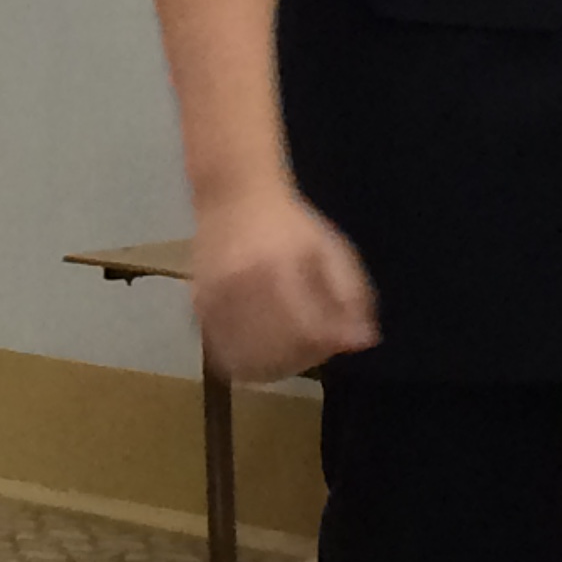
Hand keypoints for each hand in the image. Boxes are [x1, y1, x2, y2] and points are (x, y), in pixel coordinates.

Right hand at [189, 186, 379, 383]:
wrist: (233, 197)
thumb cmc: (290, 225)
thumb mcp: (333, 249)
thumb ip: (352, 295)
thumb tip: (362, 342)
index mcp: (277, 266)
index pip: (307, 330)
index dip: (327, 344)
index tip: (337, 339)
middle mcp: (240, 284)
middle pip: (275, 351)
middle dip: (303, 357)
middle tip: (315, 345)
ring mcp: (215, 297)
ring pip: (246, 358)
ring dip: (273, 365)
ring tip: (289, 352)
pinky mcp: (199, 306)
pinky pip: (222, 351)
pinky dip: (244, 360)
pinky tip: (261, 350)